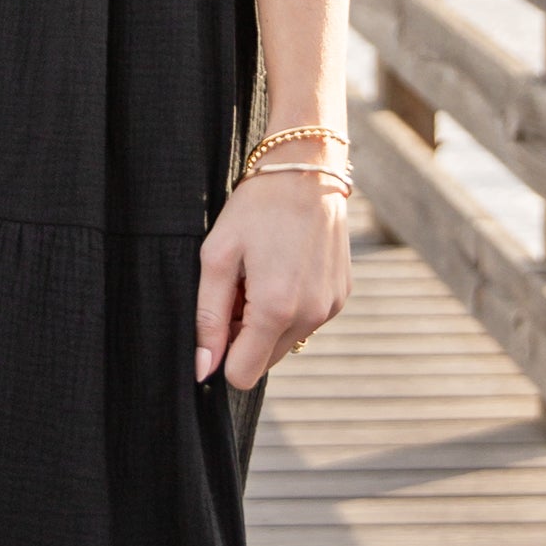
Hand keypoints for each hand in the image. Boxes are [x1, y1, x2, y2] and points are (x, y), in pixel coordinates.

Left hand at [195, 170, 349, 389]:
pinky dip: (292, 306)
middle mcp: (310, 315)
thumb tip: (204, 368)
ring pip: (286, 342)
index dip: (224, 352)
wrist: (306, 171)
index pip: (242, 374)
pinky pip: (307, 321)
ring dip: (269, 320)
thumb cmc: (256, 209)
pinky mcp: (341, 295)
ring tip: (264, 273)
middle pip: (265, 360)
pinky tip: (286, 267)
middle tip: (241, 287)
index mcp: (276, 309)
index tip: (222, 315)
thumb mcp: (218, 258)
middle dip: (246, 335)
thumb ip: (208, 318)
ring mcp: (330, 307)